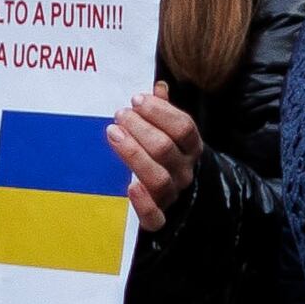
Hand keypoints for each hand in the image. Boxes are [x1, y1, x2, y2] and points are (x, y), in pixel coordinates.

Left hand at [113, 88, 204, 229]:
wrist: (181, 196)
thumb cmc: (167, 155)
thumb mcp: (170, 132)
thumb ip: (164, 111)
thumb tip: (159, 86)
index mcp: (191, 148)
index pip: (184, 128)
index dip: (160, 112)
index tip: (137, 99)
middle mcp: (184, 172)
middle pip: (166, 148)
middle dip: (139, 128)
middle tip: (120, 115)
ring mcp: (172, 194)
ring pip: (158, 177)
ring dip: (133, 154)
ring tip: (113, 134)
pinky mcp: (159, 217)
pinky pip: (155, 217)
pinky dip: (143, 204)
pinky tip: (130, 186)